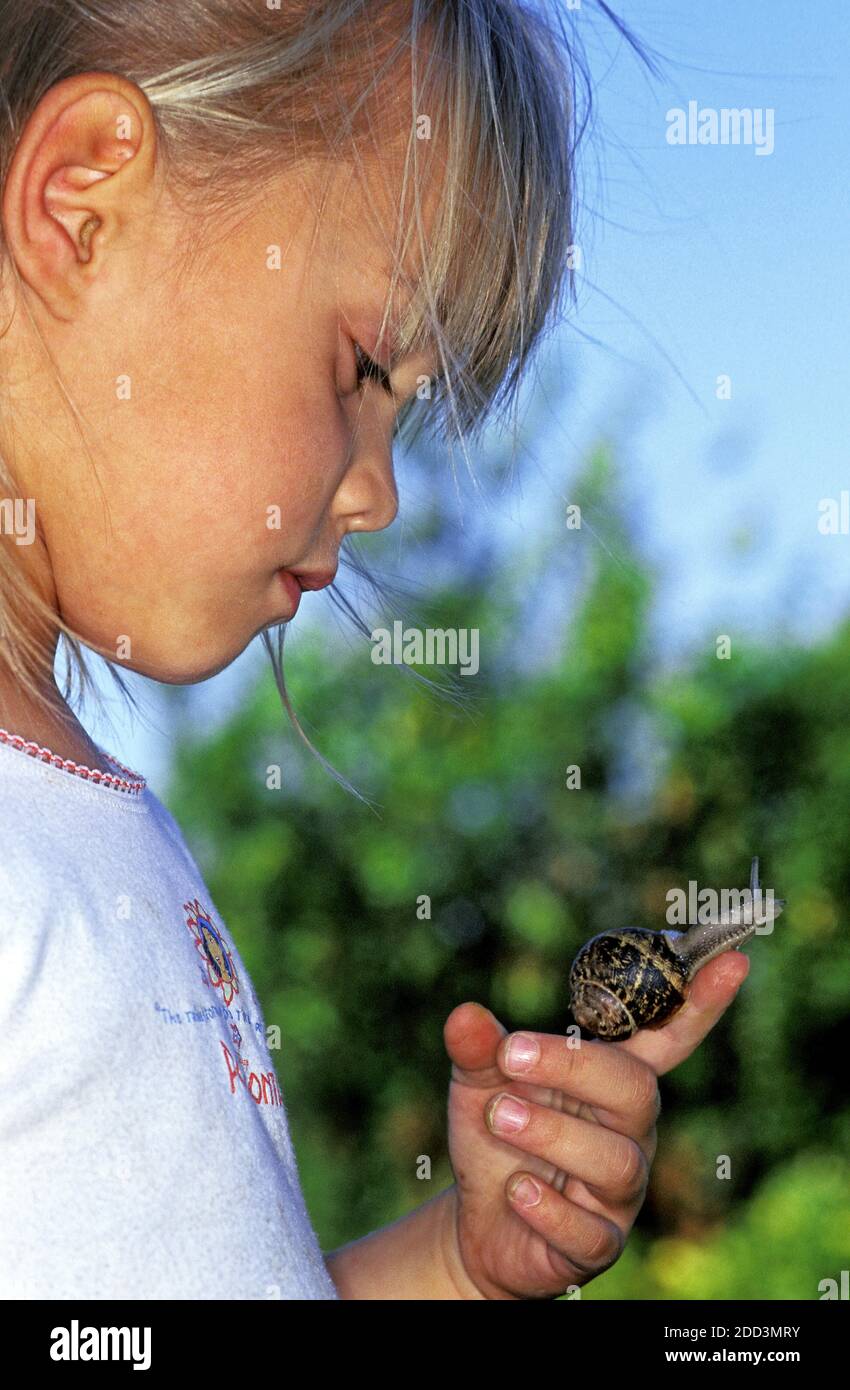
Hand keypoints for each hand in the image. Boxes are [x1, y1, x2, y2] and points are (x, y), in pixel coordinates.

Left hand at [442, 951, 748, 1298]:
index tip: (733, 960)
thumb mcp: (480, 1083)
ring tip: (496, 1115)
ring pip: (616, 1159)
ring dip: (551, 1132)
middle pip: (636, 1090)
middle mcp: (630, 1132)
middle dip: (574, 1067)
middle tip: (510, 1054)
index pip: (668, 1037)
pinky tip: (515, 1189)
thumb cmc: (497, 1135)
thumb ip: (480, 1048)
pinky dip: (548, 1206)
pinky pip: (589, 1229)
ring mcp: (619, 1192)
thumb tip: (465, 1014)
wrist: (477, 1221)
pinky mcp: (597, 1244)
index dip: (702, 1002)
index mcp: (612, 1080)